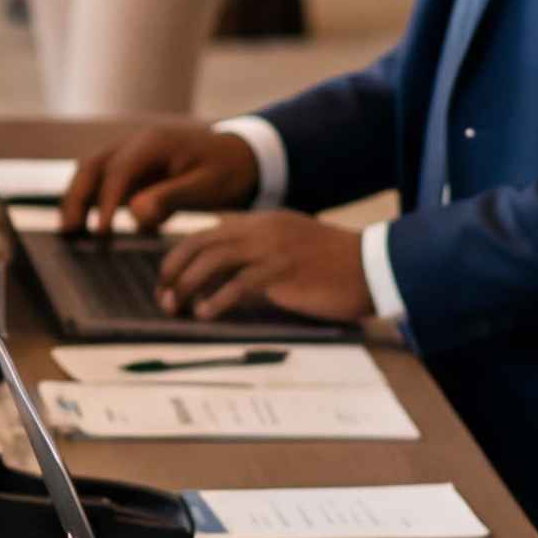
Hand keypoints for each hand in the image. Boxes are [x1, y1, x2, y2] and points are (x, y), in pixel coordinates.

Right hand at [62, 119, 255, 231]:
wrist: (242, 158)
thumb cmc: (228, 172)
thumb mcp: (207, 186)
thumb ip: (171, 198)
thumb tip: (135, 213)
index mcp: (153, 143)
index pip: (118, 171)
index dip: (106, 202)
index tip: (101, 232)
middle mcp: (135, 143)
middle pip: (92, 166)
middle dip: (77, 197)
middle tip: (69, 230)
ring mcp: (131, 153)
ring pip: (92, 172)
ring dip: (78, 199)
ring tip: (70, 231)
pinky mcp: (133, 168)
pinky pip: (104, 181)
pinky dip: (92, 201)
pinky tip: (89, 226)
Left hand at [157, 208, 374, 323]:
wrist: (374, 266)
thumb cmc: (333, 266)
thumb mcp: (289, 248)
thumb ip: (258, 253)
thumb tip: (223, 278)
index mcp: (260, 223)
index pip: (205, 235)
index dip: (179, 258)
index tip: (167, 282)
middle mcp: (261, 230)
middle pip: (199, 245)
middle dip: (173, 272)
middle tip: (164, 298)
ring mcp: (271, 249)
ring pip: (212, 262)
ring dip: (187, 286)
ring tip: (177, 308)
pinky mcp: (282, 272)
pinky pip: (238, 285)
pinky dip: (216, 301)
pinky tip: (206, 314)